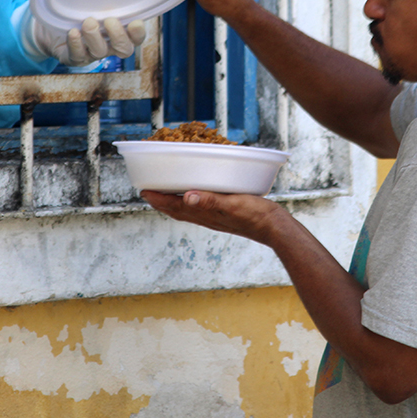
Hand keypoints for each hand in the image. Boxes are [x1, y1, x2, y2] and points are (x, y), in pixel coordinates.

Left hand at [18, 4, 145, 65]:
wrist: (53, 24)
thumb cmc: (81, 7)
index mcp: (120, 31)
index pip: (137, 38)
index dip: (138, 33)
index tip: (136, 21)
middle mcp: (109, 45)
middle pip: (124, 50)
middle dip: (118, 35)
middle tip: (109, 20)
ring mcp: (92, 53)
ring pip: (100, 52)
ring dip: (95, 36)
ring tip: (87, 21)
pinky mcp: (74, 57)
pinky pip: (78, 56)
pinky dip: (76, 43)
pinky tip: (73, 32)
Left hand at [140, 189, 288, 245]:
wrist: (273, 227)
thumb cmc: (254, 215)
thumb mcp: (232, 204)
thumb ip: (210, 200)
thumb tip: (187, 197)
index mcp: (204, 214)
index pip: (174, 206)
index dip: (157, 199)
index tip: (143, 190)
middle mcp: (205, 217)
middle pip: (176, 210)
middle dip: (160, 201)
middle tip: (148, 190)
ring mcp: (214, 218)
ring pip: (186, 210)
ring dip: (172, 202)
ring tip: (164, 192)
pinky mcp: (223, 215)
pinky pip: (199, 208)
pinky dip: (190, 200)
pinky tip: (194, 195)